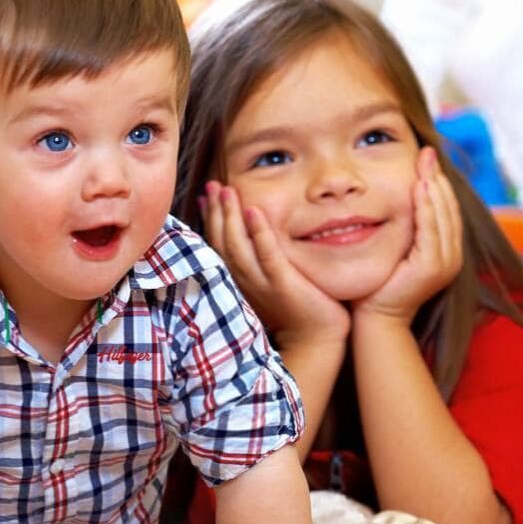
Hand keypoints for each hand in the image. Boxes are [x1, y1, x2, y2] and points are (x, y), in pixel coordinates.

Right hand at [203, 181, 350, 345]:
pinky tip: (254, 211)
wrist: (316, 339)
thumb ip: (258, 263)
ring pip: (237, 245)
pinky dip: (259, 232)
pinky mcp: (282, 283)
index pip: (218, 244)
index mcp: (238, 280)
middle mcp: (243, 281)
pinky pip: (267, 254)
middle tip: (212, 184)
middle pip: (221, 241)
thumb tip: (251, 238)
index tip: (205, 196)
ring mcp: (261, 282)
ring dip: (230, 215)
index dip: (210, 219)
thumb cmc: (297, 309)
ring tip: (226, 190)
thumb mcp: (270, 283)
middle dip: (215, 211)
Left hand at [354, 147, 462, 323]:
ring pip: (443, 215)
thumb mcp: (394, 250)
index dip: (438, 183)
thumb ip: (402, 229)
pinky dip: (426, 206)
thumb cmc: (377, 285)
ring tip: (425, 163)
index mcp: (444, 252)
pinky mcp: (432, 267)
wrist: (375, 319)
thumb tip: (393, 200)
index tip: (426, 158)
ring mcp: (445, 263)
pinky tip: (419, 187)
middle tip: (428, 152)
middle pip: (448, 208)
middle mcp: (451, 257)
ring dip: (434, 187)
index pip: (445, 210)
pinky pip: (431, 229)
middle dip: (438, 178)